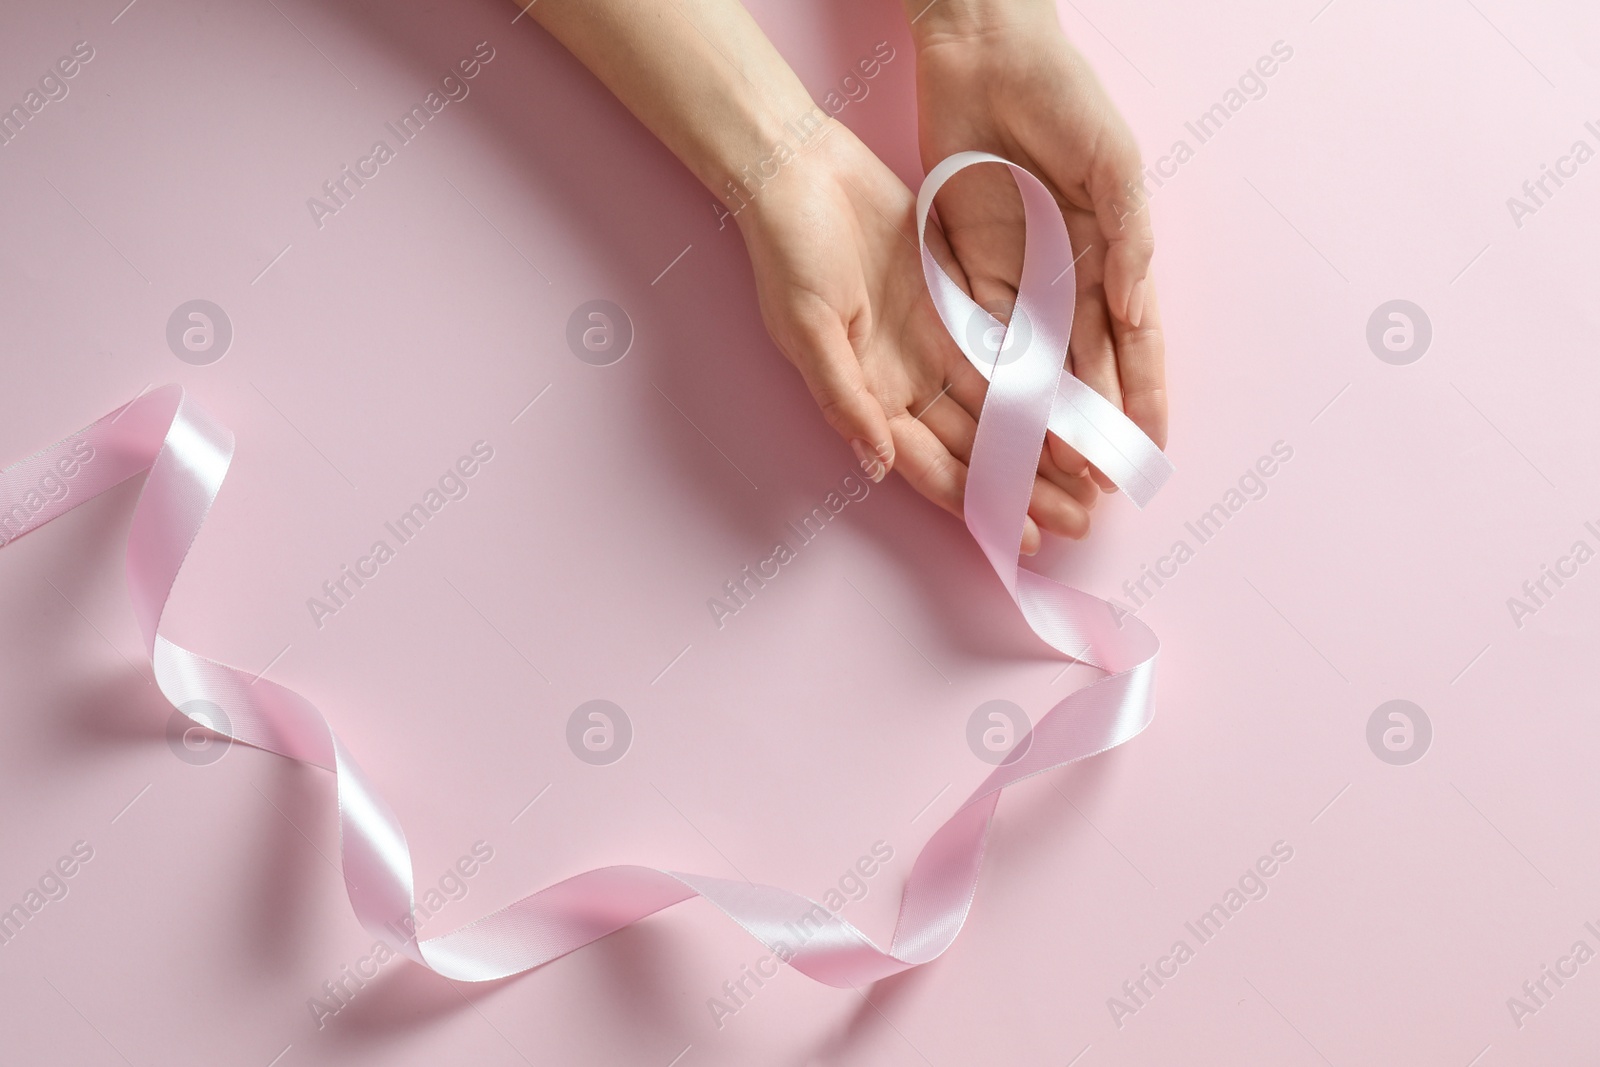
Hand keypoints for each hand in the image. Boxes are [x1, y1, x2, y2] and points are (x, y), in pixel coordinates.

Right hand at [734, 122, 1098, 552]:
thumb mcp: (808, 328)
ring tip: (1092, 477)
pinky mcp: (954, 300)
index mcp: (869, 397)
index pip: (933, 467)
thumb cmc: (789, 251)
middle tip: (1082, 522)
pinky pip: (1007, 348)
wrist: (797, 170)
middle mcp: (906, 381)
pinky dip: (1040, 377)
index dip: (978, 504)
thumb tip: (877, 463)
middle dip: (1027, 488)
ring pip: (999, 406)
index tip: (1024, 538)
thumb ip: (843, 396)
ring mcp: (932, 342)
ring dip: (1042, 443)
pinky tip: (1078, 402)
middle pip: (977, 449)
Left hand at [908, 1, 1167, 488]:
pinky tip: (998, 418)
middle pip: (1084, 365)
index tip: (1152, 447)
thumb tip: (1134, 309)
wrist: (983, 51)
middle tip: (1096, 483)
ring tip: (1048, 468)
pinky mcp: (967, 264)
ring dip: (1043, 416)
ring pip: (1035, 363)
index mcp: (1112, 249)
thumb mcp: (1112, 160)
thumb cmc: (1063, 95)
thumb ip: (1128, 236)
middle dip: (1092, 425)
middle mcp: (1068, 273)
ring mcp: (1018, 273)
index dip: (1144, 394)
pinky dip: (992, 376)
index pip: (1134, 339)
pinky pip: (982, 332)